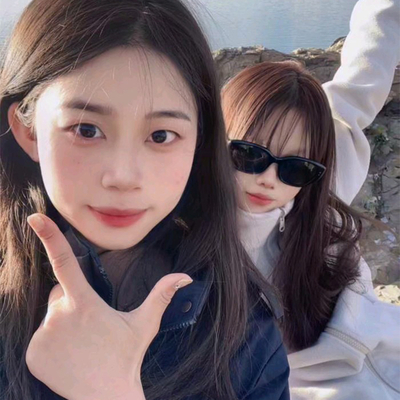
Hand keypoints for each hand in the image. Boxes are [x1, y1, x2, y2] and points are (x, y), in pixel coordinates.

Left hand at [26, 213, 191, 399]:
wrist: (106, 398)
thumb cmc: (127, 357)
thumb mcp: (146, 323)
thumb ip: (162, 294)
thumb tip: (186, 276)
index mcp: (86, 303)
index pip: (66, 262)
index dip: (50, 237)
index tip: (35, 218)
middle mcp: (59, 317)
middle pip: (60, 294)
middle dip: (71, 300)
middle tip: (90, 325)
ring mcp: (43, 337)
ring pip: (50, 315)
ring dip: (62, 321)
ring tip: (82, 343)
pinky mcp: (32, 354)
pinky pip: (40, 337)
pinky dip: (51, 342)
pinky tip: (69, 355)